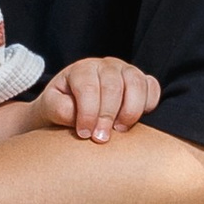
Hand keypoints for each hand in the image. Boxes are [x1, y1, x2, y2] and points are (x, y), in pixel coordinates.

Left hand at [39, 56, 161, 145]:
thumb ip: (59, 109)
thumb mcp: (51, 107)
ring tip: (120, 130)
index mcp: (81, 69)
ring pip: (136, 83)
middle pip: (113, 86)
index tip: (84, 134)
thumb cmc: (62, 107)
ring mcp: (125, 71)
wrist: (71, 106)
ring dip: (130, 110)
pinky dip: (149, 103)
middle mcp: (105, 66)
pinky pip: (152, 87)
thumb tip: (76, 114)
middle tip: (101, 138)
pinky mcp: (142, 81)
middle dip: (107, 115)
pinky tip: (136, 120)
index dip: (88, 113)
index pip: (88, 87)